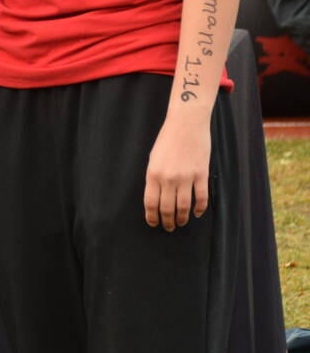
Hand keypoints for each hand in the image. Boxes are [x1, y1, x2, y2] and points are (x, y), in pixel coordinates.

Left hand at [143, 113, 211, 230]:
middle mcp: (168, 178)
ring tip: (180, 223)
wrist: (186, 124)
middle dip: (167, 221)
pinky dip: (199, 209)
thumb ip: (154, 177)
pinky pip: (201, 197)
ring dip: (181, 218)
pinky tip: (196, 214)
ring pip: (184, 206)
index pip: (150, 202)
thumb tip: (156, 195)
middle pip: (167, 208)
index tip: (153, 223)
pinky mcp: (201, 174)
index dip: (152, 216)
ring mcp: (186, 177)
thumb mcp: (153, 158)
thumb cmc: (168, 140)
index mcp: (153, 174)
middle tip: (168, 228)